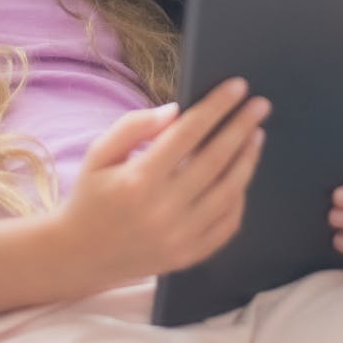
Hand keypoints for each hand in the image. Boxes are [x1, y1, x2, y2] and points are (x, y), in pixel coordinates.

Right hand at [60, 78, 267, 287]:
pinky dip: (240, 197)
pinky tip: (242, 174)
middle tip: (261, 105)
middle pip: (215, 160)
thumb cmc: (91, 196)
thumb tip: (177, 112)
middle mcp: (163, 210)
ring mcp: (179, 237)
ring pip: (229, 192)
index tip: (238, 87)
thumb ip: (134, 127)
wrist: (81, 255)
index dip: (216, 107)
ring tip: (257, 134)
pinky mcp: (189, 255)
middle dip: (242, 127)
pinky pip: (228, 224)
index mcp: (138, 180)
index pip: (188, 134)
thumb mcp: (99, 154)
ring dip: (248, 159)